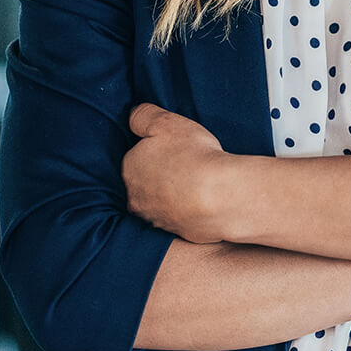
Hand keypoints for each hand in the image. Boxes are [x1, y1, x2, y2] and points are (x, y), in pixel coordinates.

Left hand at [123, 104, 233, 242]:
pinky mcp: (177, 234)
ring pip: (160, 203)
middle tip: (185, 165)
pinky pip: (179, 219)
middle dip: (160, 176)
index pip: (136, 157)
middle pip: (144, 183)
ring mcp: (156, 220)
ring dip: (173, 196)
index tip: (174, 149)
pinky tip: (204, 201)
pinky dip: (188, 211)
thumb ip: (144, 116)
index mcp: (130, 169)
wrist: (221, 198)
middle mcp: (136, 198)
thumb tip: (133, 117)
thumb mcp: (167, 122)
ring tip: (197, 184)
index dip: (155, 151)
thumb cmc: (194, 157)